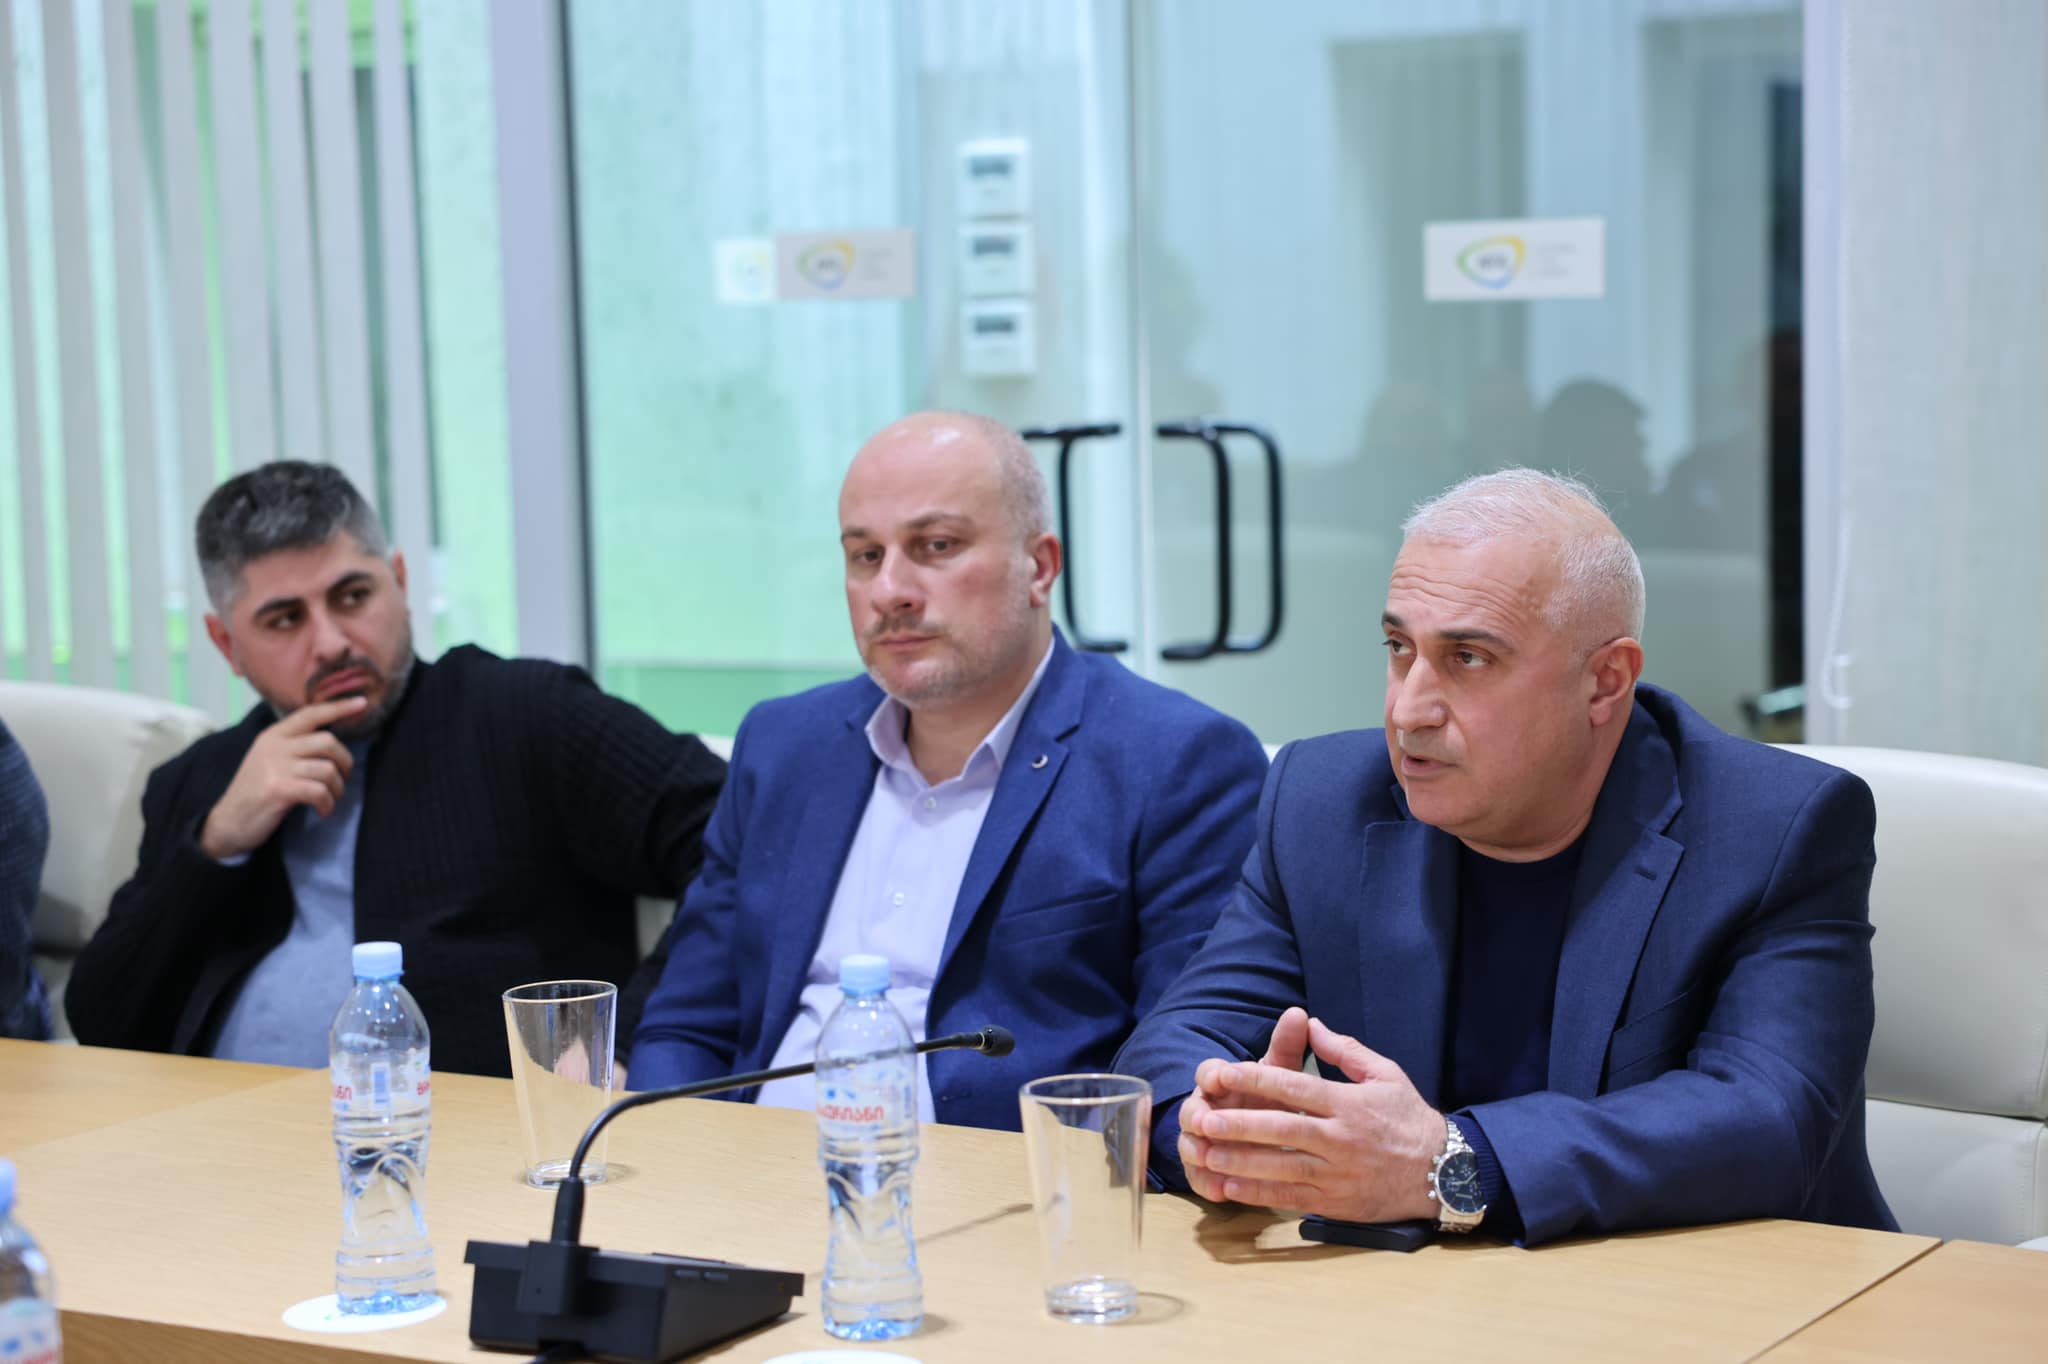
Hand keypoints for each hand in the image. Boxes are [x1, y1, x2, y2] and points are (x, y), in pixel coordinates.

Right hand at [199, 697, 367, 859]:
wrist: (227, 823)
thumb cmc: (257, 792)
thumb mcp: (270, 759)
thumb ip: (295, 746)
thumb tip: (333, 741)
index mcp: (273, 735)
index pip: (310, 713)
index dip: (338, 708)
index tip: (362, 704)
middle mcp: (274, 746)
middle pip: (328, 742)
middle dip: (345, 763)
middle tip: (341, 780)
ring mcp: (275, 767)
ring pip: (328, 769)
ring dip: (337, 789)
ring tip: (329, 800)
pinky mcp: (278, 789)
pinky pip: (320, 792)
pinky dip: (328, 804)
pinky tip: (322, 811)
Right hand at [1176, 1006, 1309, 1201]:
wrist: (1264, 1131)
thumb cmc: (1268, 1095)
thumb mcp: (1280, 1071)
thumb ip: (1287, 1046)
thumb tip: (1299, 1013)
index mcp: (1220, 1082)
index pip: (1207, 1072)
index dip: (1211, 1074)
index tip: (1220, 1078)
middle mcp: (1204, 1109)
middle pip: (1191, 1111)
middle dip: (1197, 1117)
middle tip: (1206, 1123)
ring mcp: (1201, 1141)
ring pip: (1190, 1146)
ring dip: (1197, 1152)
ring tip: (1208, 1159)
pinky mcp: (1205, 1171)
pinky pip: (1200, 1179)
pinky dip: (1208, 1184)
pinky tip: (1221, 1192)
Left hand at [1178, 1015, 1445, 1222]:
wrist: (1442, 1173)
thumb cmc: (1409, 1119)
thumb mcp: (1385, 1074)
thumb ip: (1345, 1050)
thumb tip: (1310, 1023)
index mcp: (1348, 1104)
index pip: (1295, 1087)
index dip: (1256, 1078)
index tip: (1223, 1073)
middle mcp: (1340, 1139)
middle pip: (1281, 1129)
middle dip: (1239, 1124)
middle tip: (1203, 1118)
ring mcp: (1337, 1174)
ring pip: (1280, 1167)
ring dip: (1240, 1162)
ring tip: (1205, 1154)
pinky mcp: (1336, 1203)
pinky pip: (1290, 1197)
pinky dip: (1258, 1194)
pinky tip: (1229, 1188)